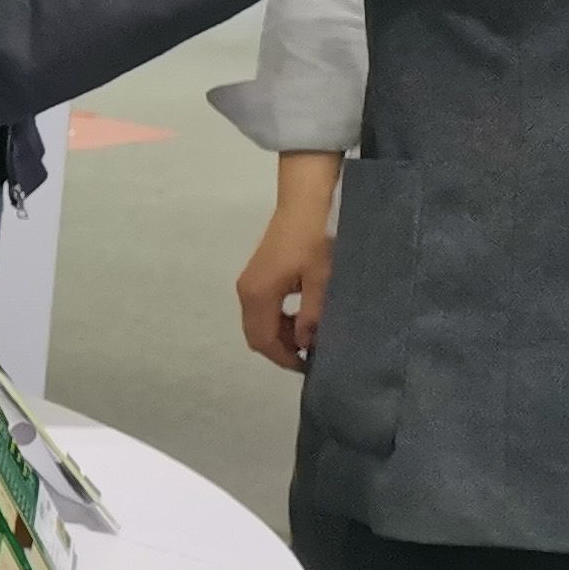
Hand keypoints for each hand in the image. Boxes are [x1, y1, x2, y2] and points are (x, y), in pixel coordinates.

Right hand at [236, 151, 341, 371]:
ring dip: (280, 334)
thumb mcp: (322, 279)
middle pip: (255, 335)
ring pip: (258, 322)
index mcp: (259, 295)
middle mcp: (246, 291)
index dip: (283, 358)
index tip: (310, 366)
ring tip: (309, 335)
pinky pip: (261, 309)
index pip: (263, 340)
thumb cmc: (315, 239)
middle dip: (280, 349)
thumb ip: (312, 315)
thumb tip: (304, 344)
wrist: (304, 202)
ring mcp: (249, 282)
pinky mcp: (257, 275)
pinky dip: (277, 319)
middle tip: (311, 354)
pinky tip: (300, 315)